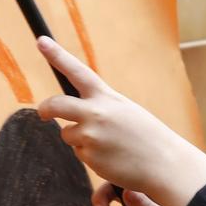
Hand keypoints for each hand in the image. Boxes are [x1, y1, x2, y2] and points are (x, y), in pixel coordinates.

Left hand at [36, 38, 205, 205]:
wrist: (164, 164)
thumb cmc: (148, 137)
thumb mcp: (126, 111)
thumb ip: (101, 107)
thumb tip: (75, 116)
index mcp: (107, 97)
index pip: (78, 72)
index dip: (58, 56)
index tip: (41, 41)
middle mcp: (95, 113)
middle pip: (57, 105)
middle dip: (46, 109)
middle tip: (43, 113)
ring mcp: (90, 136)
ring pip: (68, 134)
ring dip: (80, 139)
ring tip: (108, 144)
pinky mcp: (89, 157)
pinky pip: (80, 153)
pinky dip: (92, 156)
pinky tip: (112, 158)